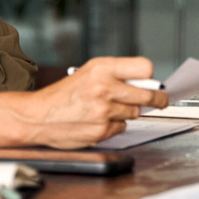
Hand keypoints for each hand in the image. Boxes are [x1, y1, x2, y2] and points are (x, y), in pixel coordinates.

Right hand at [0, 57, 168, 148]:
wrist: (36, 116)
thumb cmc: (65, 93)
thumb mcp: (89, 71)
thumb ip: (117, 73)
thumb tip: (147, 81)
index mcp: (103, 68)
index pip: (145, 68)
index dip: (151, 76)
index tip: (154, 81)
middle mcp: (105, 88)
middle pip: (148, 94)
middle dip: (157, 99)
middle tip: (161, 101)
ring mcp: (103, 111)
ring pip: (135, 112)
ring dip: (128, 112)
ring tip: (109, 108)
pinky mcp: (101, 130)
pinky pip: (121, 127)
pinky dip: (115, 125)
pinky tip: (99, 120)